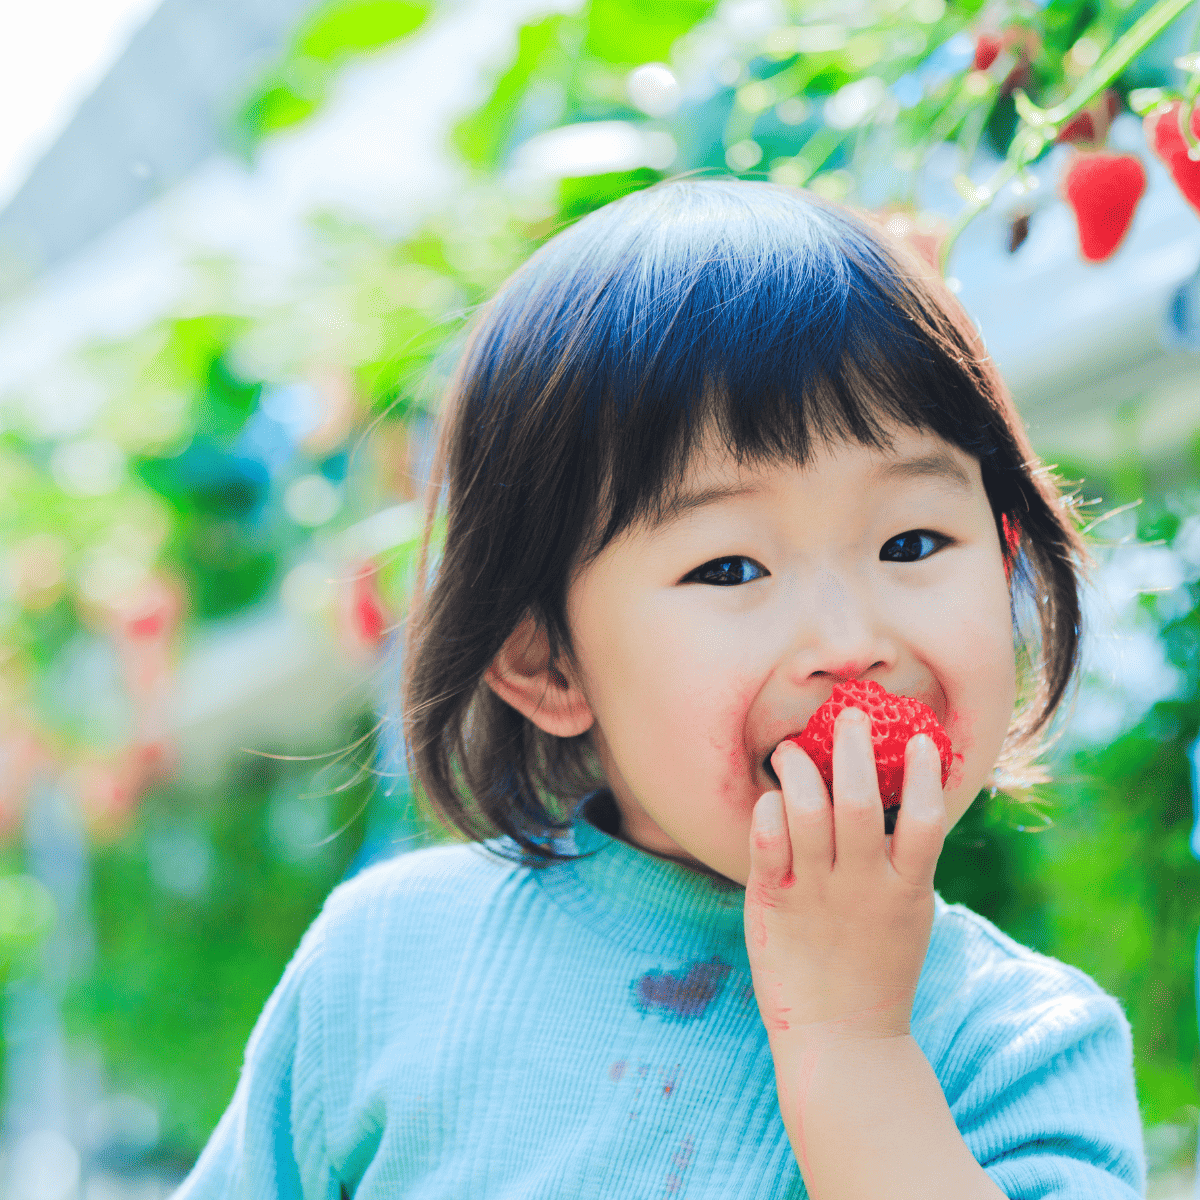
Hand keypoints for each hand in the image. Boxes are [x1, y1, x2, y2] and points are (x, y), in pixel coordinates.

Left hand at [745, 706, 946, 1048]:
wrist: (842, 1040)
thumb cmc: (877, 968)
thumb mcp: (908, 916)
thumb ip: (905, 862)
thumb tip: (908, 798)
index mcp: (906, 890)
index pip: (925, 821)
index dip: (924, 775)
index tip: (920, 737)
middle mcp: (862, 887)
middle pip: (859, 804)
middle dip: (853, 751)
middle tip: (849, 715)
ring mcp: (816, 895)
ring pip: (807, 814)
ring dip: (799, 770)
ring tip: (793, 747)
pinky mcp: (774, 903)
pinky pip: (766, 843)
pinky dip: (767, 812)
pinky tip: (770, 796)